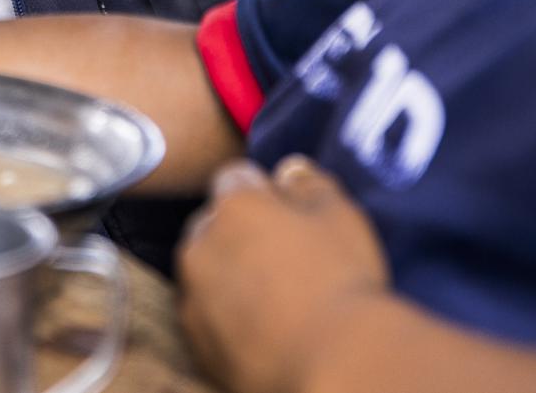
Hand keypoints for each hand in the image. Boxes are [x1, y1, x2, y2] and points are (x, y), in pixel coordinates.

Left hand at [177, 157, 393, 392]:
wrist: (332, 365)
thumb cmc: (341, 282)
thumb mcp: (340, 217)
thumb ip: (309, 184)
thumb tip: (288, 169)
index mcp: (233, 206)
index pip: (235, 179)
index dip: (263, 192)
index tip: (288, 213)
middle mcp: (201, 246)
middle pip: (213, 225)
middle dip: (238, 232)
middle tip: (283, 257)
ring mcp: (193, 298)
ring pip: (206, 271)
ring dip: (229, 274)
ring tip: (274, 296)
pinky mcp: (196, 343)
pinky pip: (207, 316)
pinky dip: (226, 315)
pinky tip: (262, 327)